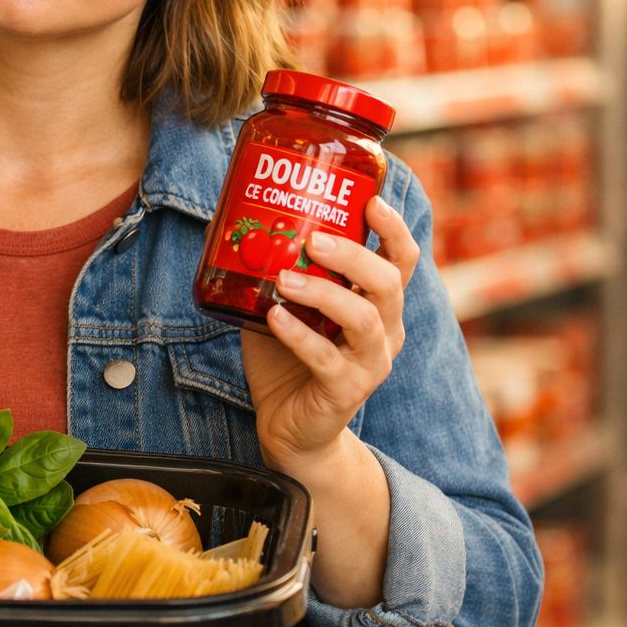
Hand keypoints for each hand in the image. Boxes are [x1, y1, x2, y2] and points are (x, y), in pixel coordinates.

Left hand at [240, 195, 418, 473]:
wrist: (289, 427)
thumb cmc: (288, 358)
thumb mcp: (281, 305)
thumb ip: (270, 271)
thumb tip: (225, 225)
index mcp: (377, 304)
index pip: (401, 260)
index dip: (394, 228)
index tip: (371, 199)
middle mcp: (385, 330)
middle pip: (389, 283)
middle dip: (354, 255)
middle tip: (314, 239)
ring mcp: (370, 363)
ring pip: (365, 320)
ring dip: (324, 293)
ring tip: (285, 278)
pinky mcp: (347, 391)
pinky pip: (327, 359)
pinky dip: (300, 335)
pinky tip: (274, 318)